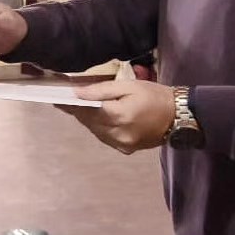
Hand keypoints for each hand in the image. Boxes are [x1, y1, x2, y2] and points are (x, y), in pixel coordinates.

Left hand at [58, 80, 174, 153]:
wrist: (178, 116)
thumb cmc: (154, 95)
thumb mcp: (129, 86)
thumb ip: (102, 90)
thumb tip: (78, 93)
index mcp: (119, 116)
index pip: (87, 111)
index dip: (71, 105)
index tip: (57, 98)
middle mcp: (118, 134)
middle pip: (89, 122)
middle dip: (77, 111)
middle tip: (64, 100)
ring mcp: (122, 144)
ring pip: (95, 131)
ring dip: (87, 119)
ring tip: (77, 107)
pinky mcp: (126, 149)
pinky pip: (105, 137)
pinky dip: (98, 127)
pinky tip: (96, 117)